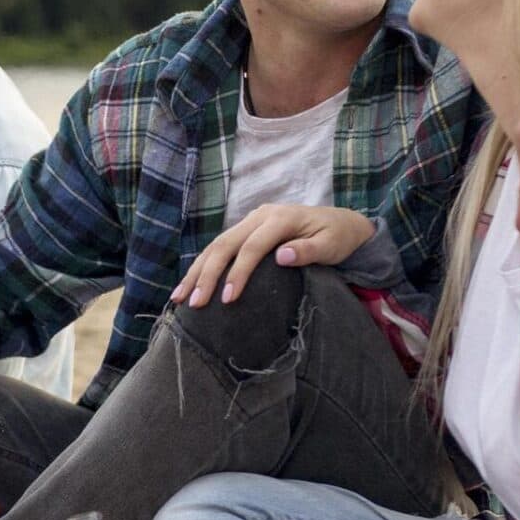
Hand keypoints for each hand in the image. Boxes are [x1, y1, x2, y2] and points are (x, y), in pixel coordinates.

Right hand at [172, 205, 375, 308]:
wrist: (340, 222)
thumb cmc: (337, 238)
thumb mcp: (331, 245)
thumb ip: (309, 250)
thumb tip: (282, 256)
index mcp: (280, 218)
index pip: (252, 246)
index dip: (238, 272)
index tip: (228, 299)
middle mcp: (260, 216)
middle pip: (225, 244)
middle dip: (207, 275)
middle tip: (194, 303)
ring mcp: (250, 220)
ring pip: (216, 245)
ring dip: (196, 271)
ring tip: (179, 297)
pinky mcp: (245, 229)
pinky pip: (219, 247)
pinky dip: (202, 266)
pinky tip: (189, 286)